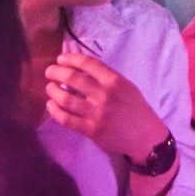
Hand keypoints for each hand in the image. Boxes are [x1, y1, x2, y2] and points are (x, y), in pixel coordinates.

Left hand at [45, 52, 167, 160]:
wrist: (145, 136)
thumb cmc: (135, 108)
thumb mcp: (125, 86)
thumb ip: (105, 77)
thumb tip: (80, 69)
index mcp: (114, 80)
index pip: (87, 63)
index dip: (70, 58)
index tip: (60, 59)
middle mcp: (103, 94)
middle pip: (72, 78)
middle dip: (56, 72)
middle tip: (49, 72)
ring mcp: (96, 113)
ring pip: (65, 99)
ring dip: (53, 91)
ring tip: (50, 88)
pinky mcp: (90, 130)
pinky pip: (66, 119)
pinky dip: (55, 111)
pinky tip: (51, 105)